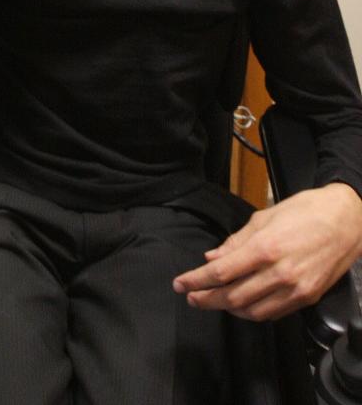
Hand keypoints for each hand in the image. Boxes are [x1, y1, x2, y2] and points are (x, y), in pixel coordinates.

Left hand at [172, 183, 361, 319]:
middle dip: (207, 299)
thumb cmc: (304, 211)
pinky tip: (241, 304)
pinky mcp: (308, 298)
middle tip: (190, 297)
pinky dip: (253, 312)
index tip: (180, 284)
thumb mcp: (263, 218)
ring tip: (213, 301)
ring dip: (228, 309)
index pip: (221, 273)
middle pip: (233, 296)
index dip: (196, 281)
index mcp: (265, 249)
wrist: (346, 220)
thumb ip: (236, 242)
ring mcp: (295, 289)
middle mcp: (280, 274)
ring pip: (252, 311)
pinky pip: (273, 313)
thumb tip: (212, 258)